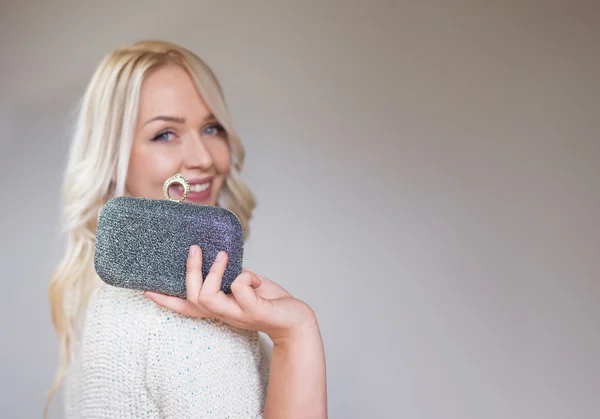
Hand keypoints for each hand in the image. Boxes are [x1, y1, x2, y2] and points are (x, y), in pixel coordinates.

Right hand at [144, 245, 316, 342]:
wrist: (296, 320)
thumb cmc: (269, 301)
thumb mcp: (246, 286)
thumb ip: (231, 277)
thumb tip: (221, 257)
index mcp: (219, 308)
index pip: (187, 308)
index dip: (166, 300)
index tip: (146, 290)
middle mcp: (224, 314)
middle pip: (193, 299)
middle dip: (190, 272)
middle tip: (195, 249)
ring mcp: (238, 314)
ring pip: (208, 298)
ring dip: (213, 272)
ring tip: (223, 256)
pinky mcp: (254, 311)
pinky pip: (240, 289)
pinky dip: (245, 276)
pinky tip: (254, 278)